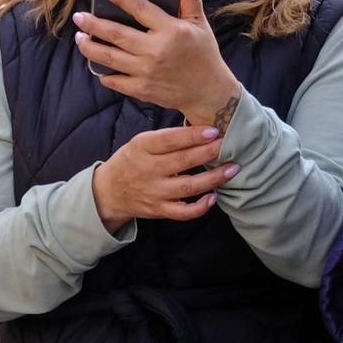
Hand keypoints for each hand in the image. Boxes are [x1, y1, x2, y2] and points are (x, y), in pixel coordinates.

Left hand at [73, 0, 241, 125]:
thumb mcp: (199, 23)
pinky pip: (115, 81)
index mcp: (170, 31)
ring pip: (109, 58)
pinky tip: (97, 64)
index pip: (140, 8)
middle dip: (93, 24)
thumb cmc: (204, 55)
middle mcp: (156, 51)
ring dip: (90, 47)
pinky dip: (102, 73)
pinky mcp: (142, 89)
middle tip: (79, 16)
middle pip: (116, 34)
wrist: (210, 94)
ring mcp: (146, 72)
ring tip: (79, 37)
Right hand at [90, 125, 233, 234]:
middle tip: (228, 145)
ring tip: (232, 169)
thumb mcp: (140, 143)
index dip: (192, 136)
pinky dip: (200, 207)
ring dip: (213, 178)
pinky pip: (183, 212)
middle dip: (208, 153)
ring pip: (188, 186)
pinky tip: (214, 197)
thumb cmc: (131, 161)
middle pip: (182, 161)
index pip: (169, 140)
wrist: (110, 191)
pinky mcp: (159, 209)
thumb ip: (165, 139)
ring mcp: (154, 191)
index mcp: (142, 148)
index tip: (213, 131)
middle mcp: (148, 169)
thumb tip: (200, 131)